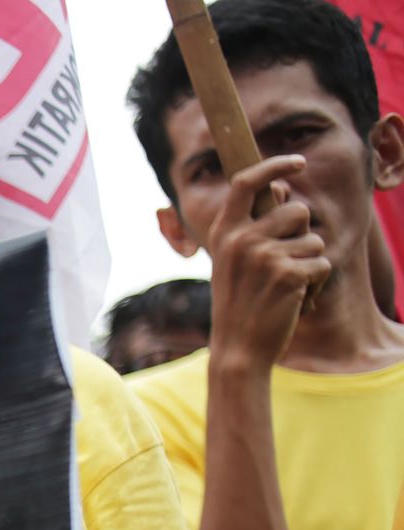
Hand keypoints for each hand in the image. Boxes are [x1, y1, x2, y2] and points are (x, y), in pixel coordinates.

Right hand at [206, 155, 330, 371]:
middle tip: (285, 261)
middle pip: (296, 210)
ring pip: (314, 240)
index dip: (274, 165)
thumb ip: (252, 228)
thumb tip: (284, 191)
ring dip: (310, 263)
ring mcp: (263, 256)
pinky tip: (295, 299)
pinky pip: (322, 264)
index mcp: (224, 232)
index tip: (297, 162)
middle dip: (303, 233)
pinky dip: (316, 283)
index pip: (246, 182)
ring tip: (286, 286)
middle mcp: (241, 239)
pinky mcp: (288, 274)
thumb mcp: (232, 261)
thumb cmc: (239, 304)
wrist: (237, 349)